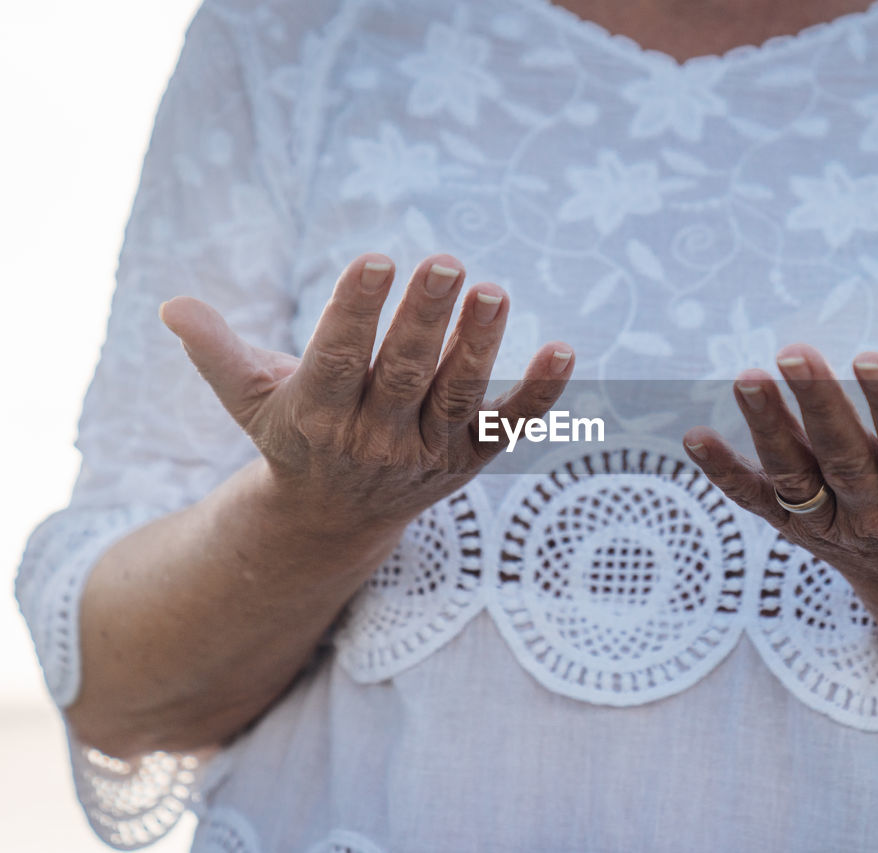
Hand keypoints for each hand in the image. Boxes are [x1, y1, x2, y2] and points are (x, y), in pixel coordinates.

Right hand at [159, 252, 574, 544]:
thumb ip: (216, 352)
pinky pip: (512, 425)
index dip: (356, 312)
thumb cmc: (292, 437)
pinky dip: (540, 393)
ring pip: (459, 396)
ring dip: (481, 347)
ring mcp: (429, 452)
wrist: (334, 518)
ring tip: (495, 291)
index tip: (375, 259)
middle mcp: (376, 439)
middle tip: (446, 262)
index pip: (339, 360)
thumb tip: (172, 305)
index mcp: (318, 418)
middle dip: (425, 319)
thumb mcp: (248, 399)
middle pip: (405, 374)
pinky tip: (565, 350)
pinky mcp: (472, 458)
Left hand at [682, 344, 877, 596]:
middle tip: (792, 352)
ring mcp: (834, 524)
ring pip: (797, 479)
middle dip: (819, 407)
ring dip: (767, 431)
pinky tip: (692, 436)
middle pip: (847, 459)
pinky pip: (757, 502)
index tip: (868, 356)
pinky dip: (725, 475)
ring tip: (743, 375)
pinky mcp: (796, 527)